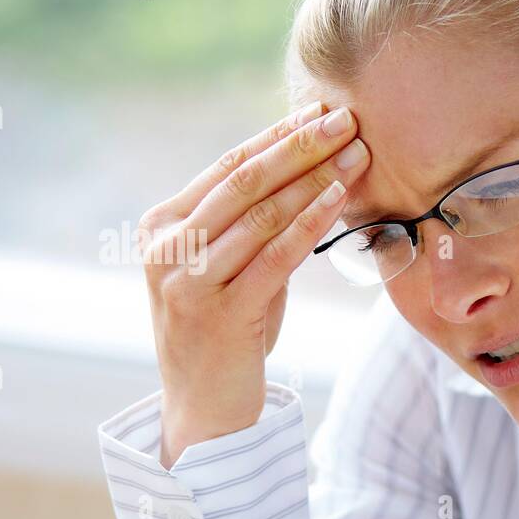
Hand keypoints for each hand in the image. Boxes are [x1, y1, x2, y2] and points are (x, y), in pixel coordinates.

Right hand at [136, 102, 370, 468]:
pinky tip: (338, 198)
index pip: (228, 167)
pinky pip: (274, 257)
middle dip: (301, 146)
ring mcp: (188, 280)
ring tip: (356, 153)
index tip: (319, 110)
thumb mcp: (230, 268)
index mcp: (162, 226)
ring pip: (261, 214)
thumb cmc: (227, 333)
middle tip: (346, 118)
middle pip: (245, 182)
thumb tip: (309, 171)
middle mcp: (167, 247)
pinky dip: (309, 223)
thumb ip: (254, 226)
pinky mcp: (219, 312)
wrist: (203, 408)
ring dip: (315, 178)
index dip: (277, 136)